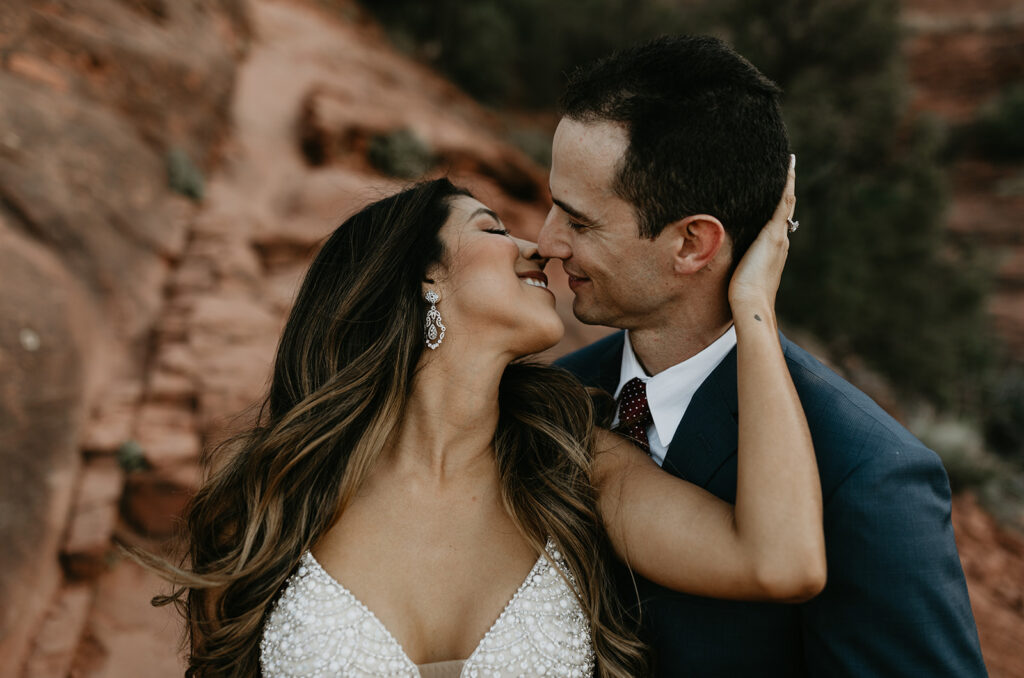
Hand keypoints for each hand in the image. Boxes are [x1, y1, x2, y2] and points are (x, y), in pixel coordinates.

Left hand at [728, 155, 796, 312]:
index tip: (781, 186)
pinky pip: (782, 203)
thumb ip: (736, 262)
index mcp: (773, 248)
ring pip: (786, 201)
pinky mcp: (772, 235)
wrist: (750, 302)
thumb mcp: (739, 273)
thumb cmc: (741, 295)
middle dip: (787, 186)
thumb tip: (724, 261)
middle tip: (789, 165)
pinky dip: (786, 185)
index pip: (777, 218)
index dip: (779, 201)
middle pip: (786, 206)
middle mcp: (780, 239)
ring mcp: (778, 236)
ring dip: (788, 181)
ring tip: (790, 161)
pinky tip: (787, 168)